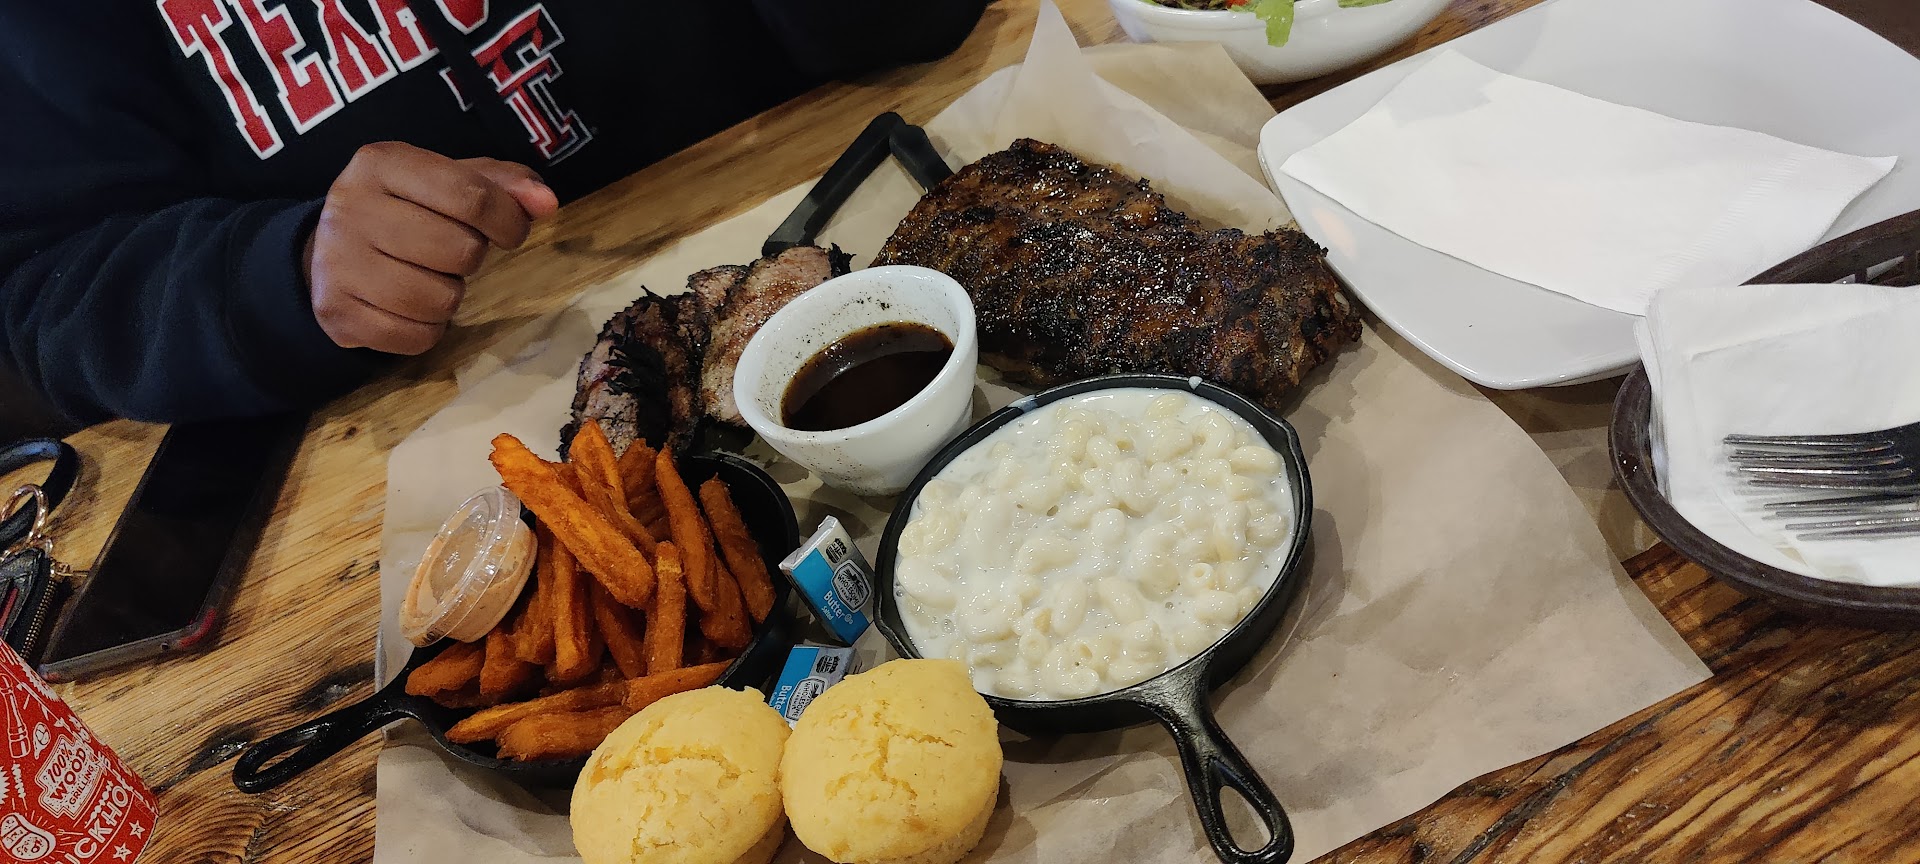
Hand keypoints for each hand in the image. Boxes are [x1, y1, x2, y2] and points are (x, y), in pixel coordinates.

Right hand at [305, 142, 560, 354]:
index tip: (511, 232)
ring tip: (428, 277)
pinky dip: (428, 330)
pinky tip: (410, 307)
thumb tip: (547, 202)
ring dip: (449, 296)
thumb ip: (503, 184)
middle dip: (470, 257)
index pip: (471, 196)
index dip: (508, 220)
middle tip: (450, 252)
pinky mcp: (337, 313)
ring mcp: (337, 263)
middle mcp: (351, 208)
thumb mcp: (448, 180)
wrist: (327, 252)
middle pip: (460, 251)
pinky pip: (416, 337)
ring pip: (440, 300)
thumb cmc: (404, 210)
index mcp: (381, 163)